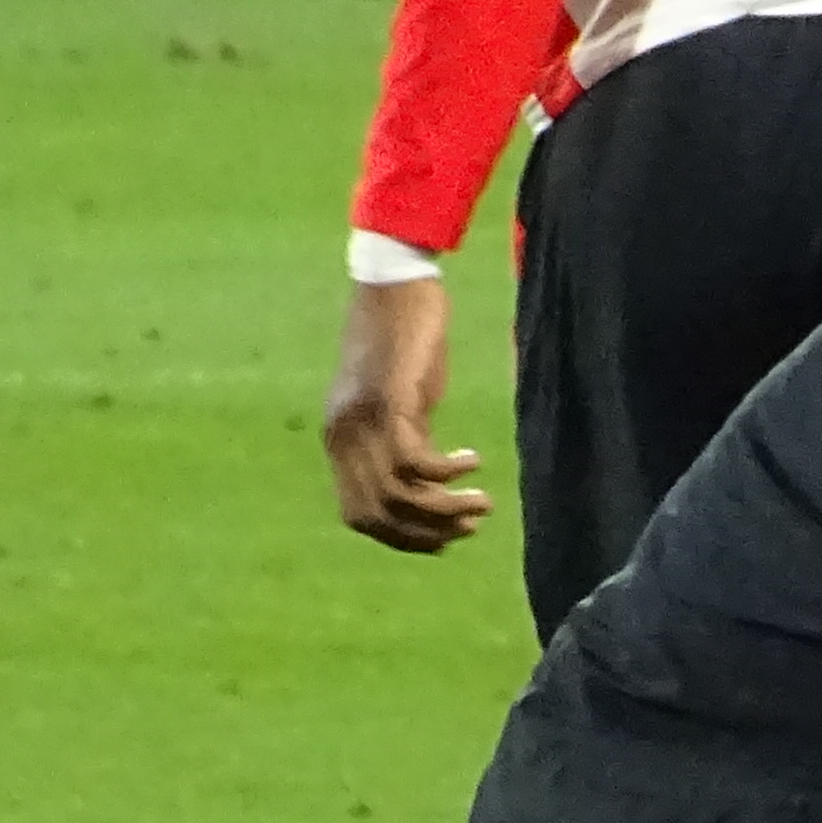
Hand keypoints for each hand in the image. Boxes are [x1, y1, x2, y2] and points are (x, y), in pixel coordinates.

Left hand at [323, 276, 490, 551]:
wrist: (392, 284)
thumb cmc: (401, 339)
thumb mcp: (395, 400)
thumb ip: (399, 438)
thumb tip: (425, 481)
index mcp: (339, 440)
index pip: (359, 517)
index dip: (402, 538)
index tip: (443, 538)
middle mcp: (343, 436)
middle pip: (380, 514)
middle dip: (429, 533)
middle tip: (470, 525)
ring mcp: (363, 420)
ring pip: (400, 495)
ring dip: (446, 509)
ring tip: (482, 504)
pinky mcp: (389, 401)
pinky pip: (416, 462)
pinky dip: (448, 473)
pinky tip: (474, 460)